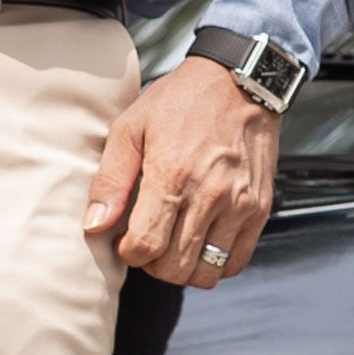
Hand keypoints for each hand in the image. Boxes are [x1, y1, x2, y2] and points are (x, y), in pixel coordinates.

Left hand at [83, 58, 280, 287]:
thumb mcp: (130, 128)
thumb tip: (94, 225)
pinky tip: (201, 242)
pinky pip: (236, 262)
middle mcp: (209, 195)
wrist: (239, 81)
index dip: (128, 252)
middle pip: (174, 268)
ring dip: (183, 268)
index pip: (144, 247)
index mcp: (171, 176)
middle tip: (148, 241)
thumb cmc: (180, 102)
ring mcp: (239, 205)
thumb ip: (110, 180)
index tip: (126, 240)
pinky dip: (215, 263)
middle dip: (152, 264)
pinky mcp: (260, 209)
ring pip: (206, 272)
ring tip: (174, 244)